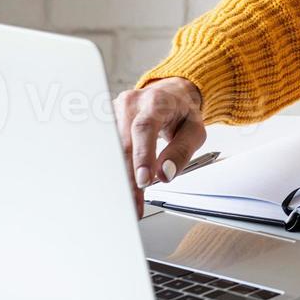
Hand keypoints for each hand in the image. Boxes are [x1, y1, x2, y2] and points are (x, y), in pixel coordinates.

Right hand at [113, 77, 205, 218]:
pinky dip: (111, 169)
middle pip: (122, 144)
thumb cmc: (182, 113)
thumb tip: (165, 174)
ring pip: (109, 149)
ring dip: (117, 177)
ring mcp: (113, 110)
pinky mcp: (104, 121)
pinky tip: (116, 185)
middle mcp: (130, 103)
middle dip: (127, 178)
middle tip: (134, 205)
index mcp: (156, 102)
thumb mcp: (194, 130)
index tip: (143, 182)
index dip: (141, 156)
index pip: (144, 129)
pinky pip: (105, 148)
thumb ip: (181, 151)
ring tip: (126, 200)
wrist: (170, 94)